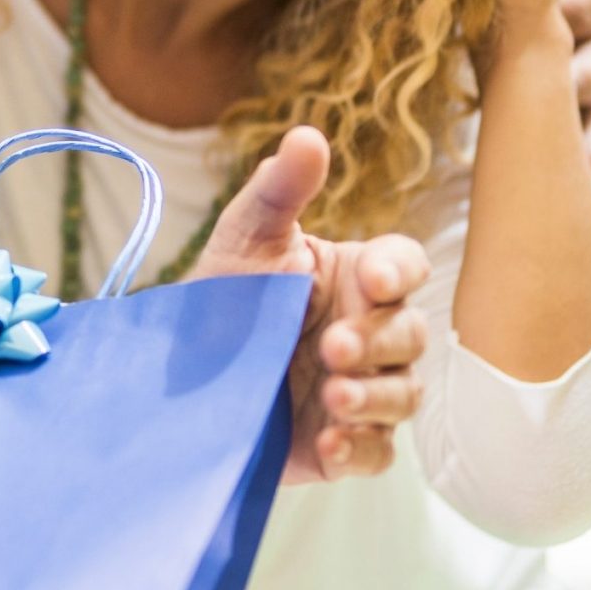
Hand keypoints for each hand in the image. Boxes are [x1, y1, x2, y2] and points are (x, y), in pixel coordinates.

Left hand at [191, 127, 429, 482]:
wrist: (180, 375)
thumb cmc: (225, 295)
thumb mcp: (244, 238)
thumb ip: (278, 190)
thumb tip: (307, 135)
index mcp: (358, 276)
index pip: (405, 266)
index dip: (399, 272)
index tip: (372, 280)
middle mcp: (371, 332)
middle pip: (410, 334)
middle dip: (377, 341)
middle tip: (331, 346)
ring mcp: (365, 389)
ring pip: (404, 395)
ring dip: (375, 398)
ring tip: (333, 397)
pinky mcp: (346, 443)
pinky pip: (378, 453)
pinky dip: (361, 449)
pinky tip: (332, 444)